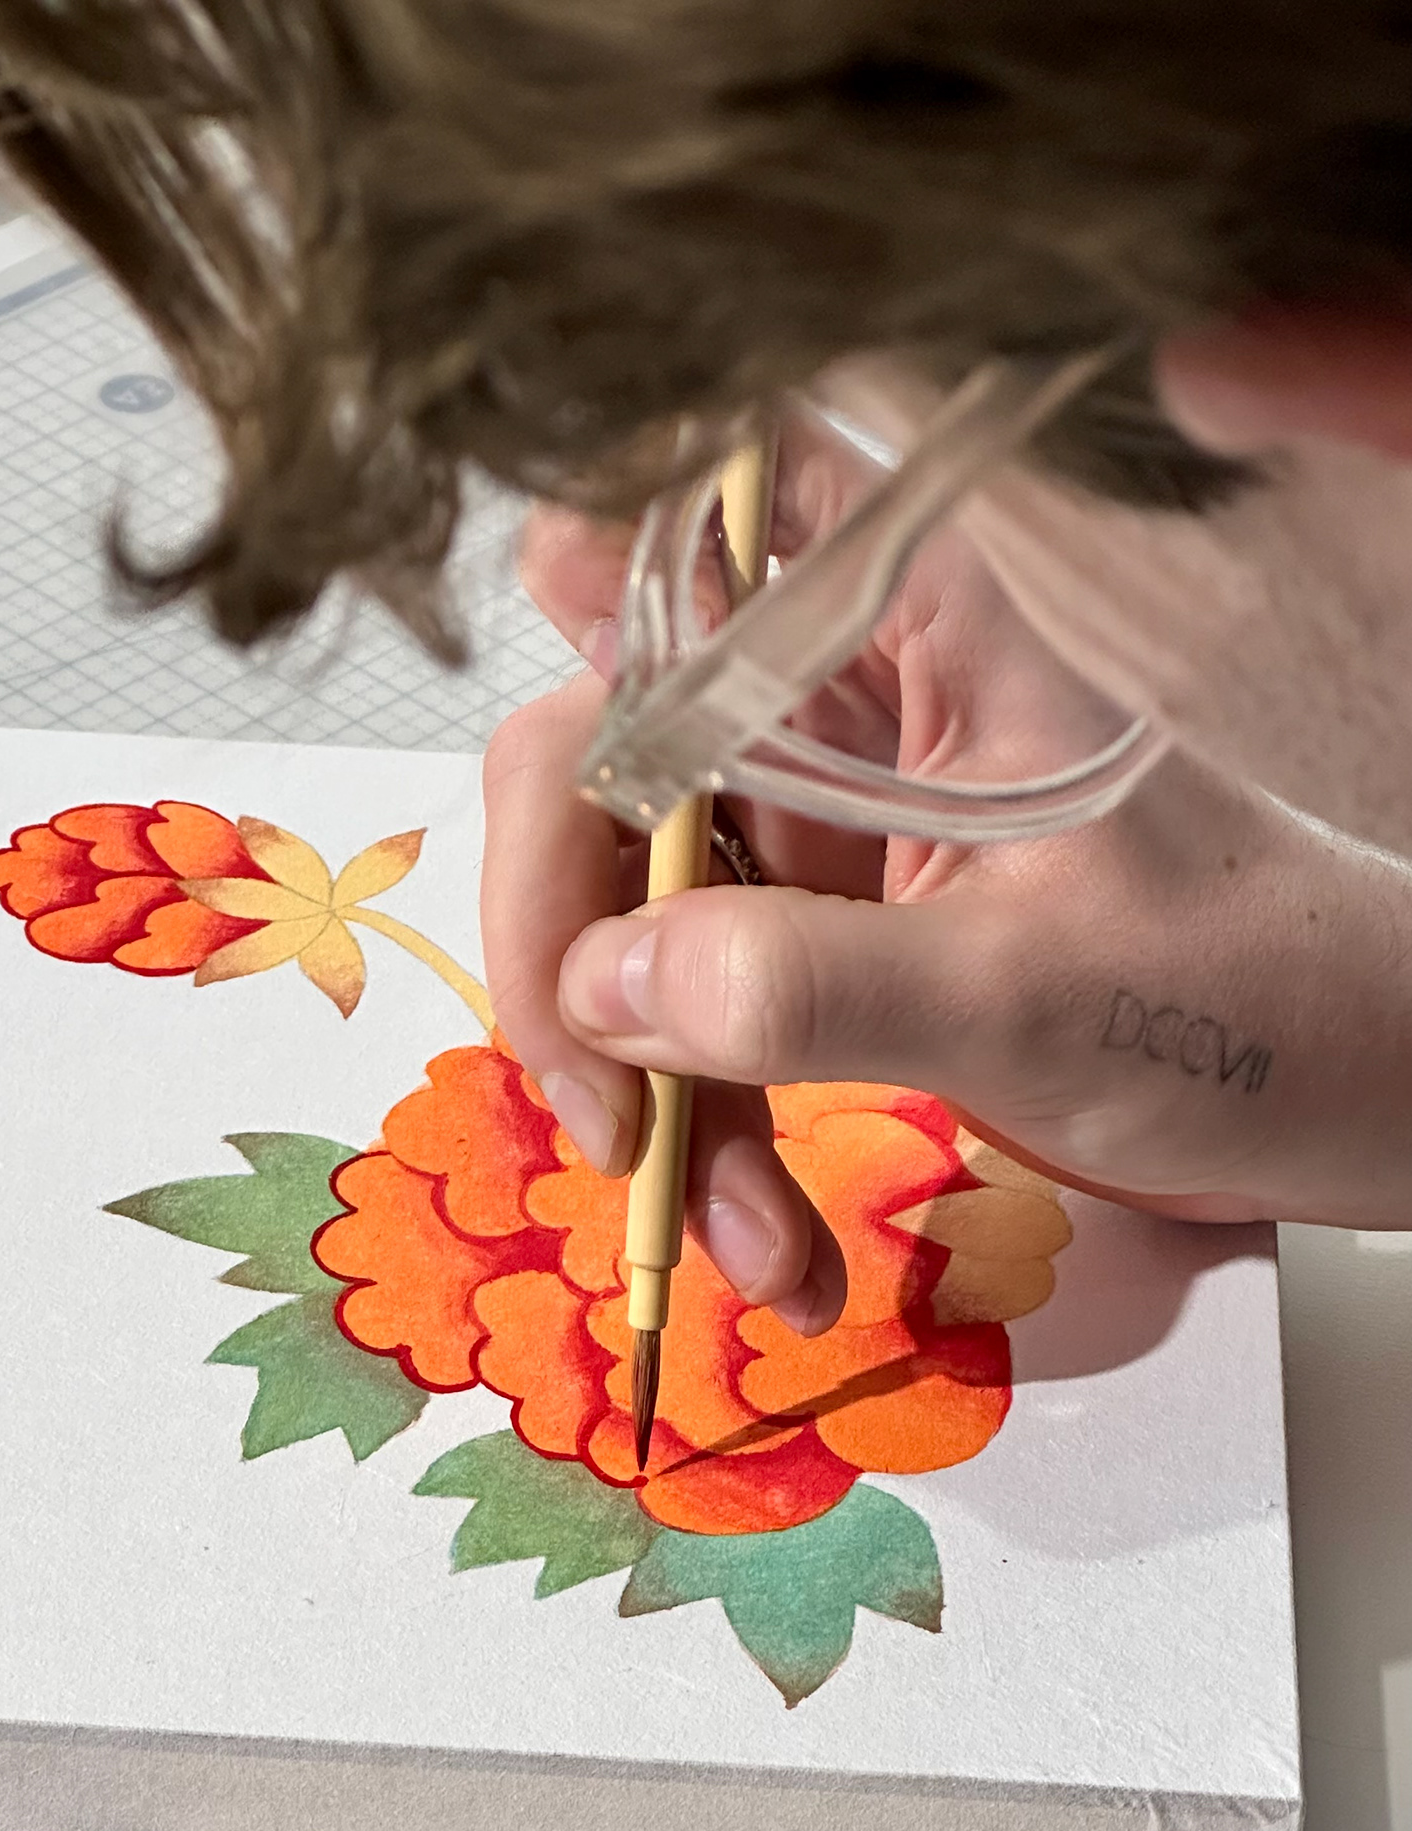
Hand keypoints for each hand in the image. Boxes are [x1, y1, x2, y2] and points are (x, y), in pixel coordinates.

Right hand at [482, 498, 1411, 1330]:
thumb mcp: (1026, 994)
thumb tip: (601, 983)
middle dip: (575, 953)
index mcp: (911, 623)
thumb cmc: (1240, 996)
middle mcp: (832, 703)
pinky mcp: (807, 934)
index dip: (598, 573)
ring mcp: (810, 823)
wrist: (1339, 1095)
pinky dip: (707, 1136)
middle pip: (597, 757)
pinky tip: (775, 1245)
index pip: (708, 520)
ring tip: (749, 1244)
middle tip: (607, 1117)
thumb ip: (809, 980)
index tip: (561, 732)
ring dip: (651, 1096)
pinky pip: (689, 1020)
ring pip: (624, 918)